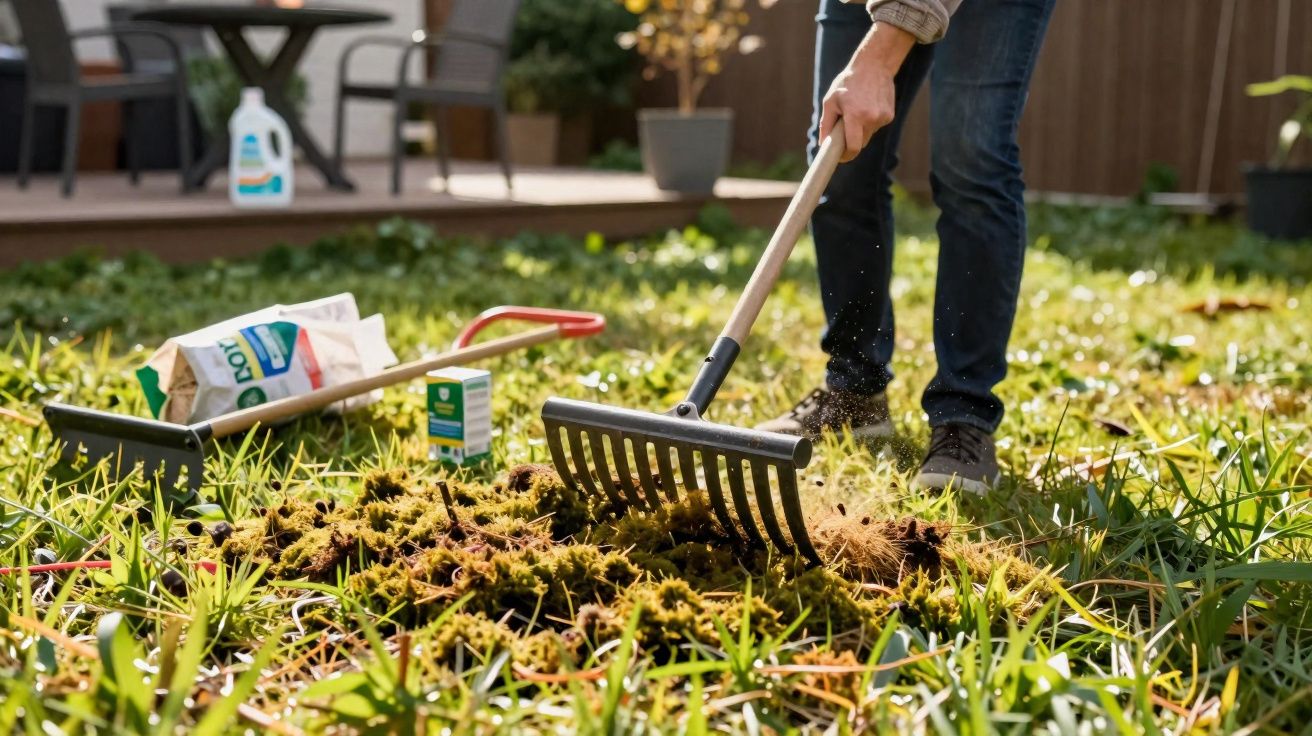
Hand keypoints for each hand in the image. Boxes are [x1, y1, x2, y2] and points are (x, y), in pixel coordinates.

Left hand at [819, 23, 915, 161]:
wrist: (874, 65)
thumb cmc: (847, 83)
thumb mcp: (831, 100)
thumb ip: (826, 124)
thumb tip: (823, 145)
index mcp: (856, 115)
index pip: (854, 147)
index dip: (846, 156)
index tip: (840, 157)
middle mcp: (872, 118)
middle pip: (860, 143)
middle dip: (851, 141)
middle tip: (843, 131)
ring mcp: (883, 117)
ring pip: (868, 135)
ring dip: (860, 129)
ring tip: (857, 110)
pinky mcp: (890, 115)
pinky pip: (876, 126)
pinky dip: (869, 122)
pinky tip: (867, 106)